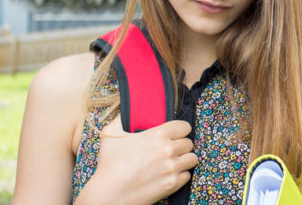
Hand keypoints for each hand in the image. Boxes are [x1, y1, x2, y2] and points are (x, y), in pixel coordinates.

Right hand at [81, 118, 197, 204]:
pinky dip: (180, 175)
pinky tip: (168, 174)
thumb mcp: (111, 134)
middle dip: (180, 146)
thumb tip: (129, 107)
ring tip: (172, 162)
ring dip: (184, 160)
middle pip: (189, 143)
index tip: (174, 134)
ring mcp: (172, 168)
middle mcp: (168, 150)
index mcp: (157, 135)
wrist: (109, 195)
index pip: (185, 126)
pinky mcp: (173, 183)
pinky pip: (187, 175)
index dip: (180, 130)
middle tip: (170, 150)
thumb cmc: (109, 165)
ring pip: (192, 158)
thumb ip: (123, 117)